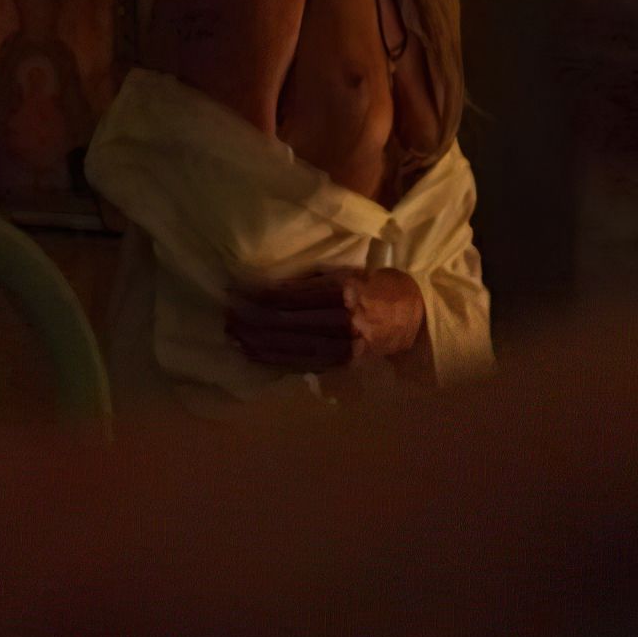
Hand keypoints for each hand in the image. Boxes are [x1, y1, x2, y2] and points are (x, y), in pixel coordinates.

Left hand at [226, 267, 424, 370]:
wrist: (410, 319)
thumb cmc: (377, 287)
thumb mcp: (349, 273)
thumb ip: (314, 281)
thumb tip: (270, 286)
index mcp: (343, 292)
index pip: (289, 298)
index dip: (257, 297)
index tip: (234, 293)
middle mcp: (340, 321)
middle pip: (283, 324)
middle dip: (250, 320)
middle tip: (226, 315)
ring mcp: (340, 347)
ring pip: (287, 347)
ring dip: (255, 342)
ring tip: (233, 334)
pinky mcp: (339, 363)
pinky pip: (299, 362)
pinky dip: (273, 358)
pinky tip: (254, 353)